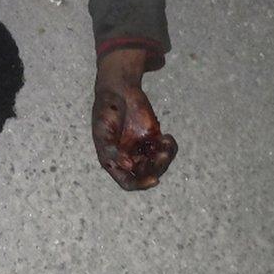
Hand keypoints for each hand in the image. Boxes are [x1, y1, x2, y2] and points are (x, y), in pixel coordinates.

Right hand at [92, 48, 177, 190]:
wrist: (118, 89)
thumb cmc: (106, 109)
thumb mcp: (103, 129)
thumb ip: (111, 149)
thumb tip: (127, 166)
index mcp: (112, 160)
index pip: (127, 182)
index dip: (140, 184)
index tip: (153, 179)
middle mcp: (128, 157)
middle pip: (146, 174)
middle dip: (156, 168)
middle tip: (162, 154)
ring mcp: (141, 148)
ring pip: (158, 165)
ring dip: (165, 158)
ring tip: (166, 142)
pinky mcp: (153, 138)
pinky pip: (166, 150)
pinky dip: (170, 147)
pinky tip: (167, 137)